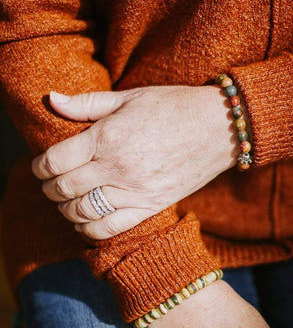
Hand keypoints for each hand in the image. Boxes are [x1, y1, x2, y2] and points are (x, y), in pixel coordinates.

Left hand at [31, 86, 237, 238]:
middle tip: (51, 183)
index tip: (41, 166)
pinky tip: (86, 221)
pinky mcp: (151, 206)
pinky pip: (110, 229)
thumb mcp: (128, 97)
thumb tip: (51, 99)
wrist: (218, 128)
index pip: (55, 161)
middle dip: (49, 187)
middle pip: (64, 188)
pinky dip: (90, 229)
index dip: (39, 166)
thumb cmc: (173, 107)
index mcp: (107, 137)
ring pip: (82, 212)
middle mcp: (117, 167)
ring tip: (67, 201)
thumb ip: (87, 103)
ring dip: (66, 209)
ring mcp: (135, 191)